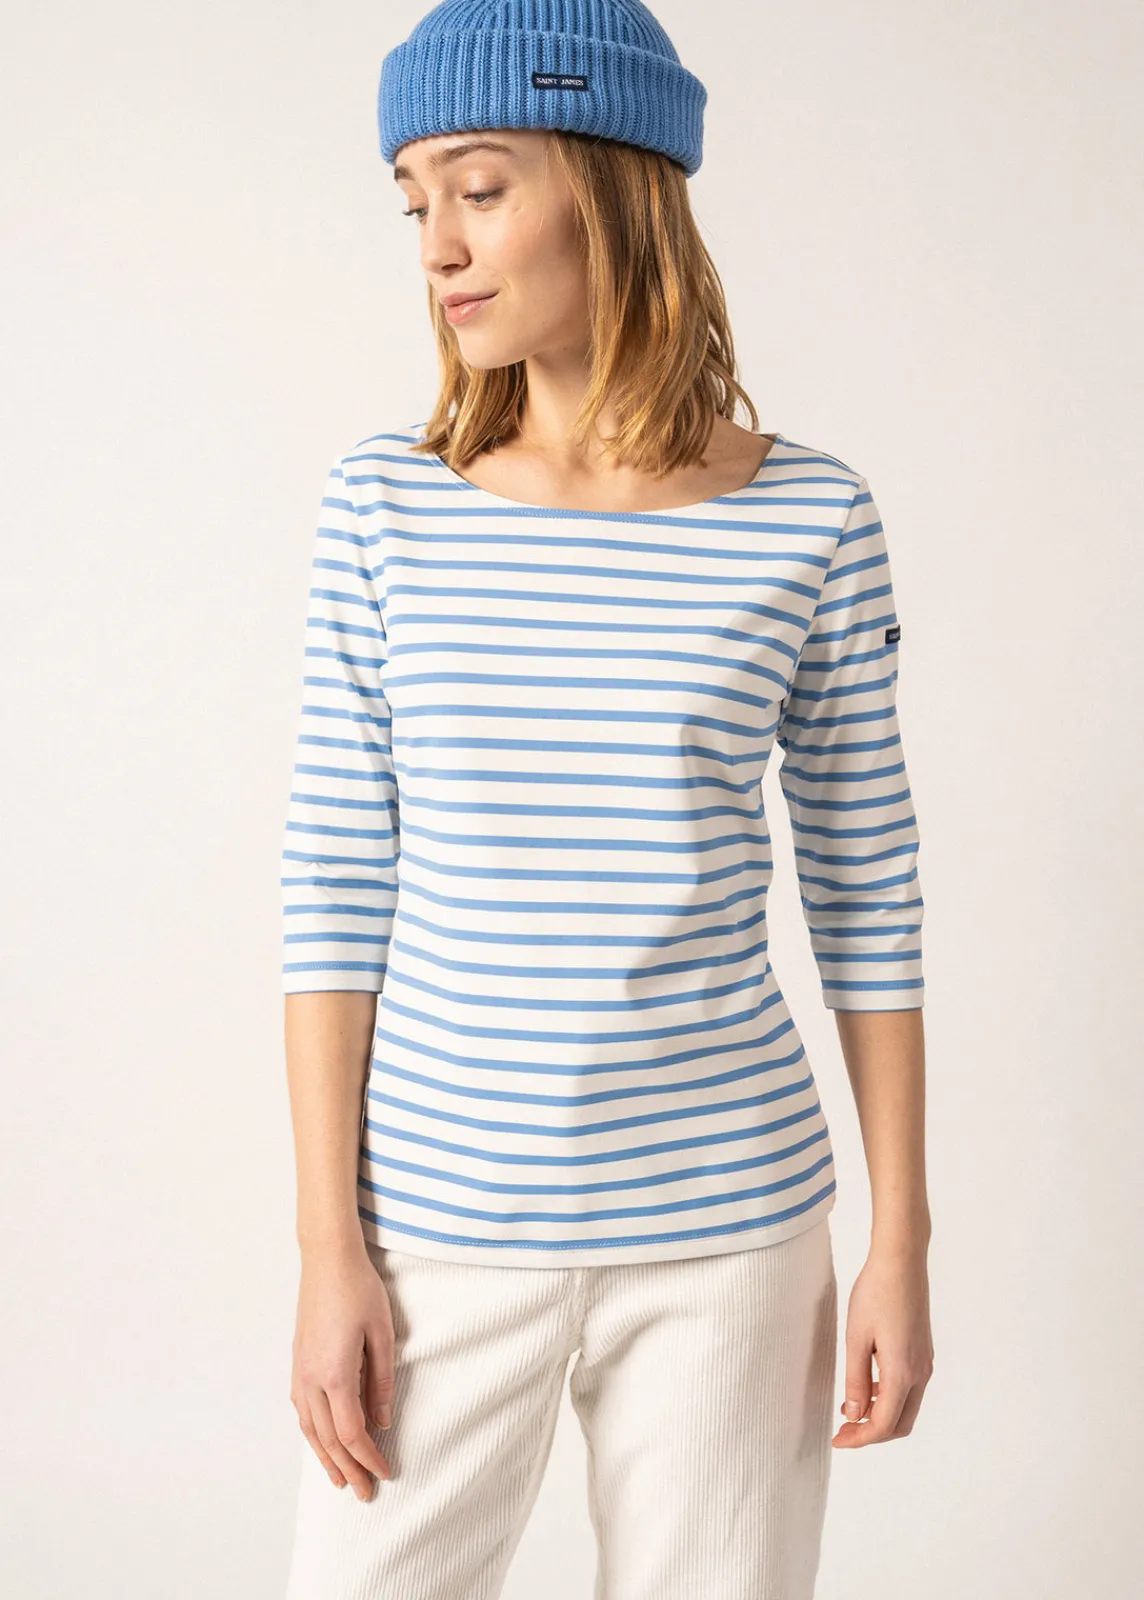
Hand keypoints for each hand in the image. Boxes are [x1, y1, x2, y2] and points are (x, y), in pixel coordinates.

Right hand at [291, 1245, 395, 1497]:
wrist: (326, 1259)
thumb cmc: (358, 1289)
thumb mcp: (382, 1333)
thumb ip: (382, 1381)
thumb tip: (382, 1420)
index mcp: (334, 1374)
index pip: (352, 1433)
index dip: (369, 1458)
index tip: (386, 1473)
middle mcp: (310, 1379)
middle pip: (329, 1439)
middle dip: (348, 1469)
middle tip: (365, 1493)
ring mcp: (299, 1371)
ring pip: (310, 1429)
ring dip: (326, 1458)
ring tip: (339, 1480)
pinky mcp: (297, 1362)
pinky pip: (302, 1411)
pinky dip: (313, 1434)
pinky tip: (322, 1441)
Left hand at [833, 1245, 933, 1446]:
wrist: (902, 1261)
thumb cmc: (876, 1292)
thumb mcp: (856, 1337)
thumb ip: (855, 1380)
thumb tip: (854, 1415)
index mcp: (902, 1372)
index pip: (884, 1424)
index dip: (860, 1438)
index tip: (837, 1440)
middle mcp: (920, 1373)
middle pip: (900, 1424)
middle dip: (872, 1433)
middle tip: (844, 1431)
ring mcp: (925, 1363)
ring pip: (907, 1408)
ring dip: (881, 1416)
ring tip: (850, 1410)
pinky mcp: (923, 1352)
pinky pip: (909, 1389)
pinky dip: (889, 1398)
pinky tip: (867, 1387)